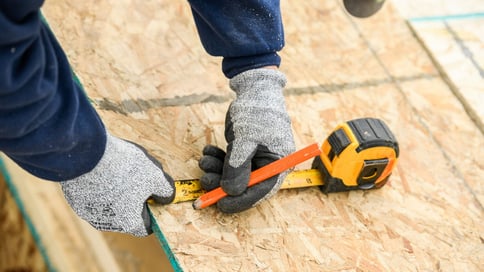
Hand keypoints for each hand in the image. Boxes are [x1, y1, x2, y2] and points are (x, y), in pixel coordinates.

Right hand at [60, 133, 174, 236]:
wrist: (87, 154)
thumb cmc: (124, 167)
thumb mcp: (155, 176)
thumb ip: (166, 190)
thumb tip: (168, 197)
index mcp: (128, 222)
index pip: (145, 226)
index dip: (152, 211)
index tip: (153, 197)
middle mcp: (107, 223)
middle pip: (126, 215)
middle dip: (133, 200)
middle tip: (136, 179)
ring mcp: (88, 212)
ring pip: (108, 205)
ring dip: (115, 193)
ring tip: (118, 171)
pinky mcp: (74, 199)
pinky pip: (91, 195)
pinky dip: (98, 186)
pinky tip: (102, 169)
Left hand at [199, 68, 294, 212]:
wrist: (254, 90)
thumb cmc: (256, 113)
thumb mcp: (245, 140)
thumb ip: (237, 167)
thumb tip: (229, 192)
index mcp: (278, 164)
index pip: (261, 191)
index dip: (240, 201)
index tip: (220, 205)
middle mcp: (269, 164)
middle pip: (246, 185)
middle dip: (223, 183)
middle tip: (204, 179)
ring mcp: (257, 158)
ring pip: (235, 174)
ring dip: (217, 170)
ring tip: (203, 161)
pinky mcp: (245, 152)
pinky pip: (230, 163)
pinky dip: (218, 160)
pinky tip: (207, 152)